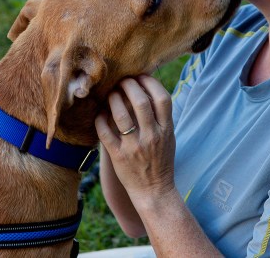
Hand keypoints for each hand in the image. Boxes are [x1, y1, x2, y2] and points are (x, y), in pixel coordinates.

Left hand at [95, 75, 175, 208]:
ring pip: (120, 115)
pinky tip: (100, 113)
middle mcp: (152, 137)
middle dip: (129, 85)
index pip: (163, 98)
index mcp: (166, 130)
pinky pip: (105, 132)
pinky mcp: (118, 157)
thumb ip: (161, 116)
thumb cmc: (161, 161)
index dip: (151, 83)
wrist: (154, 191)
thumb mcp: (169, 137)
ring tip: (111, 94)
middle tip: (122, 80)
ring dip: (113, 99)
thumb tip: (148, 88)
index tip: (141, 76)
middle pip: (140, 102)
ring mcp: (134, 147)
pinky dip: (100, 118)